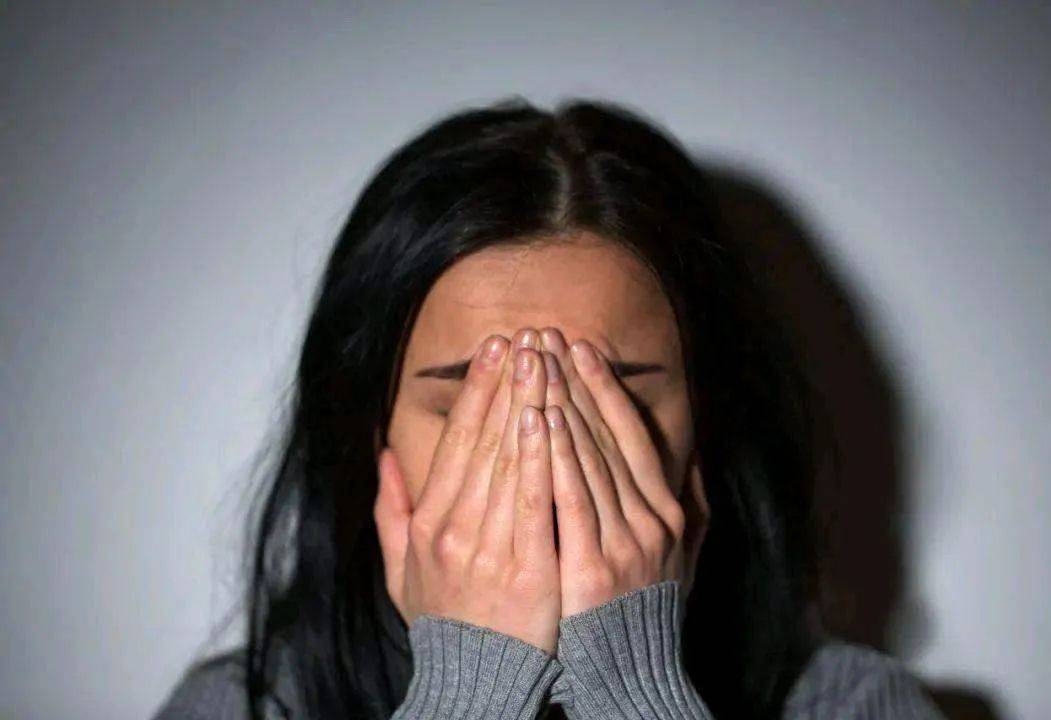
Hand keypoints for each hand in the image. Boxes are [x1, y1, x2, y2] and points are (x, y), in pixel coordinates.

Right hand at [374, 329, 561, 652]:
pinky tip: (548, 418)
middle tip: (525, 336)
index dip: (477, 391)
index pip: (456, 443)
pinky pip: (533, 503)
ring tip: (542, 359)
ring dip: (526, 404)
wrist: (475, 682)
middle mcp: (454, 530)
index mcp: (429, 524)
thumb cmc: (445, 622)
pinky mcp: (527, 571)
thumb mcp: (402, 570)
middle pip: (484, 441)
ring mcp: (489, 550)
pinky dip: (538, 458)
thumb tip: (384, 456)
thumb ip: (392, 510)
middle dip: (506, 383)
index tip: (494, 350)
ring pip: (508, 462)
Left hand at [537, 328, 708, 615]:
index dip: (605, 386)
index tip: (579, 347)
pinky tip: (537, 419)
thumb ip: (677, 504)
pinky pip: (571, 499)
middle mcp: (651, 518)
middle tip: (546, 336)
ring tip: (535, 362)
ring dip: (560, 403)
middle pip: (607, 435)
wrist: (629, 676)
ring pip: (588, 456)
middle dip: (573, 381)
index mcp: (664, 509)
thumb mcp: (672, 557)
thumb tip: (687, 457)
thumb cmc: (636, 612)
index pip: (632, 433)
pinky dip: (555, 455)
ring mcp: (625, 542)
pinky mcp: (596, 567)